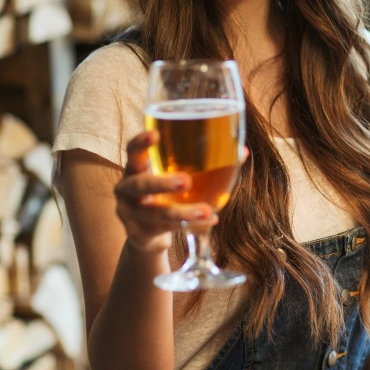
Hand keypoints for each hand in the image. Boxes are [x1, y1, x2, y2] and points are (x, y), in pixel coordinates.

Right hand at [114, 130, 217, 252]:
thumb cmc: (166, 193)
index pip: (132, 151)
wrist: (147, 232)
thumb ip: (204, 162)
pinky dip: (189, 225)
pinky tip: (209, 221)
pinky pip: (165, 230)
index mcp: (135, 168)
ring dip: (183, 212)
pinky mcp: (139, 234)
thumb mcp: (176, 175)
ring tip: (207, 210)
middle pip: (139, 184)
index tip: (156, 134)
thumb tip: (242, 151)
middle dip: (162, 183)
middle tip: (186, 181)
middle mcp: (127, 189)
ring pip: (156, 214)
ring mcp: (130, 214)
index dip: (141, 142)